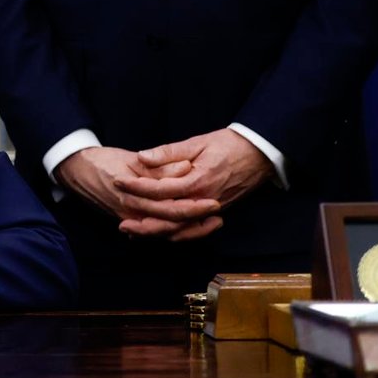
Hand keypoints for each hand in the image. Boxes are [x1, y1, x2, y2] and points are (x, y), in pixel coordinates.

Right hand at [56, 146, 220, 238]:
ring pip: (165, 232)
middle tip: (218, 214)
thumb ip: (160, 166)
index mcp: (135, 196)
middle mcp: (133, 213)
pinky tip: (187, 228)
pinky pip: (155, 231)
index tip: (214, 202)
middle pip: (171, 224)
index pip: (171, 207)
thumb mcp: (132, 159)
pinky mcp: (129, 220)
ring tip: (210, 223)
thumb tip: (186, 168)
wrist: (75, 170)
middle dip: (197, 222)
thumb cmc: (102, 161)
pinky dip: (173, 231)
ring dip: (189, 230)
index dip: (194, 207)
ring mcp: (130, 220)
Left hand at [114, 129, 271, 239]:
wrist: (259, 154)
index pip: (160, 189)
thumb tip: (142, 157)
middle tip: (120, 220)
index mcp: (197, 180)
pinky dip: (174, 235)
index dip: (137, 187)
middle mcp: (204, 200)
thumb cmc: (227, 145)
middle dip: (142, 220)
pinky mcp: (216, 213)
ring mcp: (211, 210)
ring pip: (180, 229)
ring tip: (132, 231)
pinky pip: (192, 230)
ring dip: (155, 233)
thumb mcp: (196, 142)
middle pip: (168, 218)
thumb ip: (168, 152)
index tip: (117, 182)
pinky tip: (157, 233)